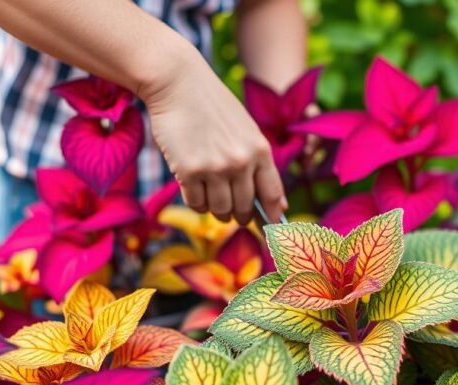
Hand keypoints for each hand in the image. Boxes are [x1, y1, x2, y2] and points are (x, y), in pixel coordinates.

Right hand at [139, 50, 286, 224]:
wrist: (178, 83)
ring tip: (210, 194)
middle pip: (245, 208)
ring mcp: (215, 168)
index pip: (273, 195)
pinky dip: (196, 202)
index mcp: (261, 150)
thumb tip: (279, 206)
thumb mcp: (246, 131)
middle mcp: (241, 162)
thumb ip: (261, 165)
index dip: (273, 217)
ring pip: (220, 210)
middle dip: (239, 214)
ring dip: (216, 209)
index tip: (271, 229)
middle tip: (232, 212)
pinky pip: (197, 204)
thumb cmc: (213, 108)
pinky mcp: (189, 171)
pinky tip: (194, 188)